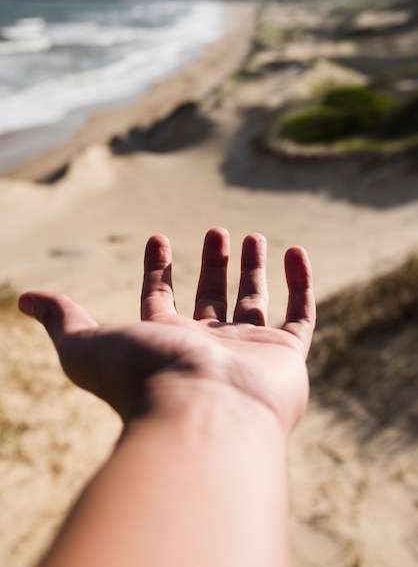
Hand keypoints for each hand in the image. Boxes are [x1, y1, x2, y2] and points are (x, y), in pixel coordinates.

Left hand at [19, 228, 314, 432]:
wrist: (204, 416)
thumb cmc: (145, 380)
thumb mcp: (88, 344)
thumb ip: (62, 319)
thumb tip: (24, 299)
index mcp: (165, 343)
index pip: (161, 300)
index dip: (159, 268)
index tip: (158, 237)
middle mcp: (208, 348)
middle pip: (210, 298)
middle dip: (212, 264)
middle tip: (216, 230)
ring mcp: (249, 352)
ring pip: (254, 302)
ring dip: (252, 269)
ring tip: (252, 234)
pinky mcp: (286, 357)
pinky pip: (299, 314)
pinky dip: (300, 284)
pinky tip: (296, 252)